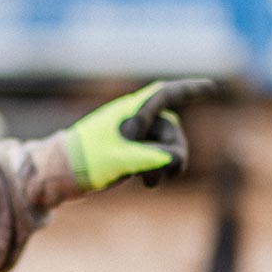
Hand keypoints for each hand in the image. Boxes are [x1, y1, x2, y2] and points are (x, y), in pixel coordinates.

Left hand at [64, 79, 217, 192]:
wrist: (59, 174)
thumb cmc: (85, 160)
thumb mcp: (118, 159)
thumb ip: (148, 156)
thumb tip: (175, 158)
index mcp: (129, 112)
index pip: (164, 95)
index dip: (189, 91)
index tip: (212, 88)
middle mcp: (134, 120)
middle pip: (171, 130)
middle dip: (172, 152)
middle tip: (157, 174)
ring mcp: (133, 137)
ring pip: (167, 147)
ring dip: (164, 165)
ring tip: (147, 182)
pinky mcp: (131, 153)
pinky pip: (157, 159)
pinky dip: (157, 170)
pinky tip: (144, 182)